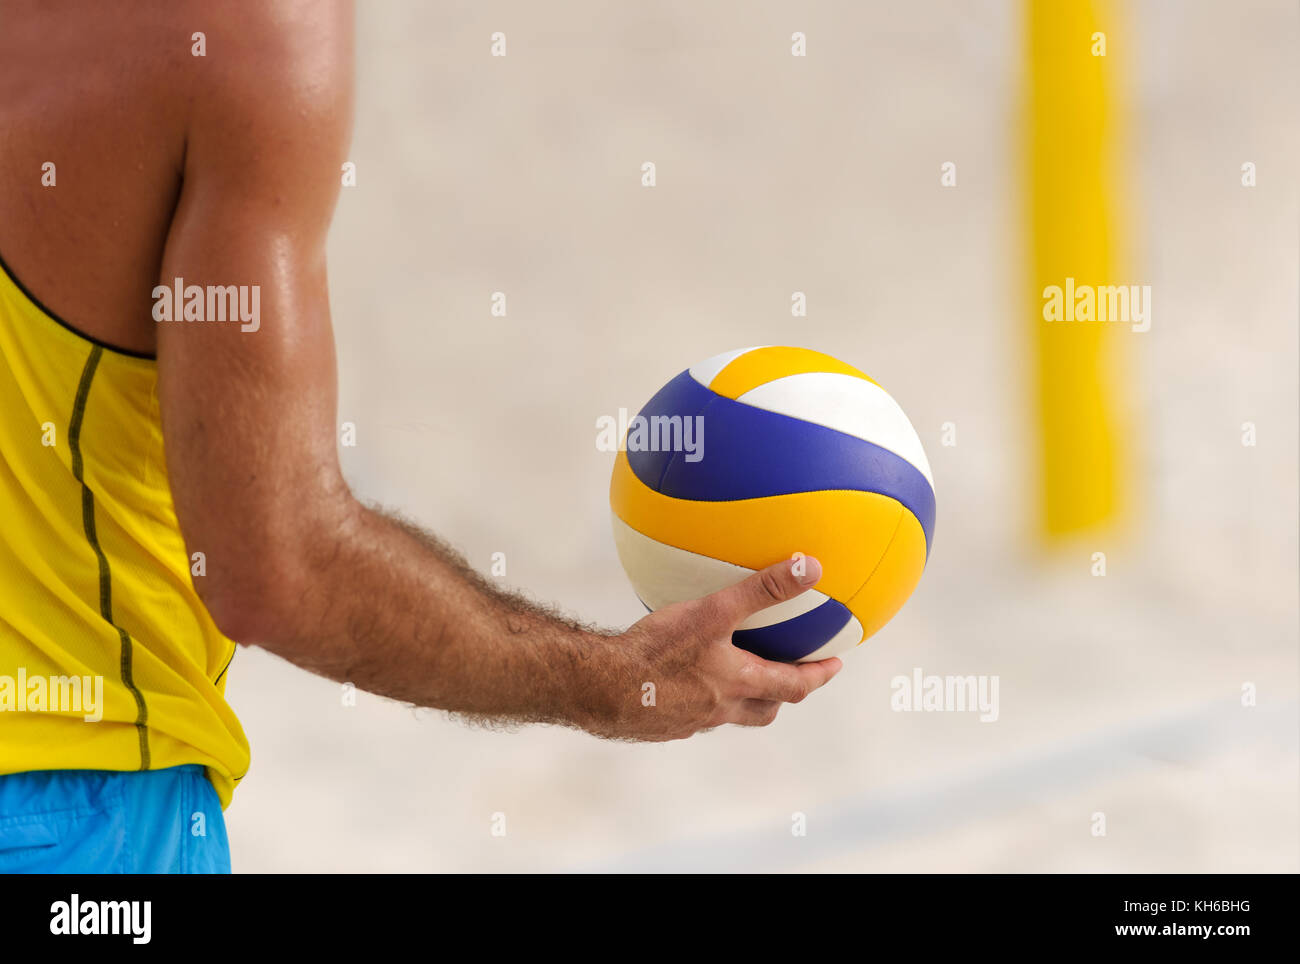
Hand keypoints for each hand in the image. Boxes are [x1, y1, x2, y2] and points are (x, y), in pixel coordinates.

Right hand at [596, 554, 843, 740]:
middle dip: (781, 696)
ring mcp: (688, 720)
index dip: (817, 676)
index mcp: (737, 684)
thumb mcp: (714, 612)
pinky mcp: (660, 724)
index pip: (792, 686)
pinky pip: (688, 712)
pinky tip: (678, 676)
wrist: (599, 688)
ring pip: (725, 714)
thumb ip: (763, 589)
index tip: (834, 665)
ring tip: (734, 676)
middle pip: (763, 710)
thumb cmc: (657, 651)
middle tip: (790, 678)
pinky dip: (696, 697)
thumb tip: (809, 566)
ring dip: (738, 699)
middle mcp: (718, 709)